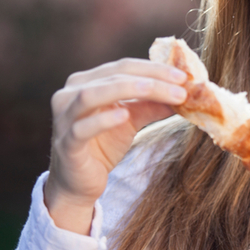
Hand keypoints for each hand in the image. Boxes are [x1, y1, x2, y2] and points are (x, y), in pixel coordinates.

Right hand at [44, 58, 188, 233]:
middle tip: (180, 86)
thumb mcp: (133, 119)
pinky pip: (82, 128)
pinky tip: (123, 115)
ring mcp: (64, 118)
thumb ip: (153, 104)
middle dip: (150, 79)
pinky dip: (103, 119)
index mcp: (87, 81)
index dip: (154, 68)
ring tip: (156, 91)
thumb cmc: (103, 144)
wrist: (80, 183)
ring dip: (129, 90)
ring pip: (92, 95)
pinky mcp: (65, 143)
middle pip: (113, 76)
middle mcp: (70, 94)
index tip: (183, 76)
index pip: (124, 66)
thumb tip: (185, 91)